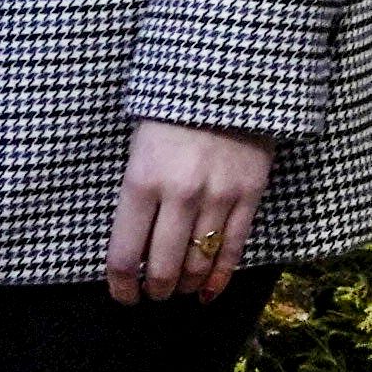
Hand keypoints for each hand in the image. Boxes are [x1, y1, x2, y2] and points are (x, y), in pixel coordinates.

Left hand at [106, 119, 276, 305]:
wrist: (226, 74)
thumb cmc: (171, 111)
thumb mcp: (138, 147)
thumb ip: (136, 195)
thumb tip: (135, 247)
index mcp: (142, 181)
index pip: (125, 254)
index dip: (121, 286)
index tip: (124, 296)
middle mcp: (179, 194)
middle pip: (164, 267)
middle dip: (156, 289)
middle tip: (154, 294)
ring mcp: (218, 196)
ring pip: (199, 262)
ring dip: (187, 284)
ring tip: (180, 288)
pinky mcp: (249, 194)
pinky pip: (234, 248)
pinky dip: (220, 277)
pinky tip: (208, 291)